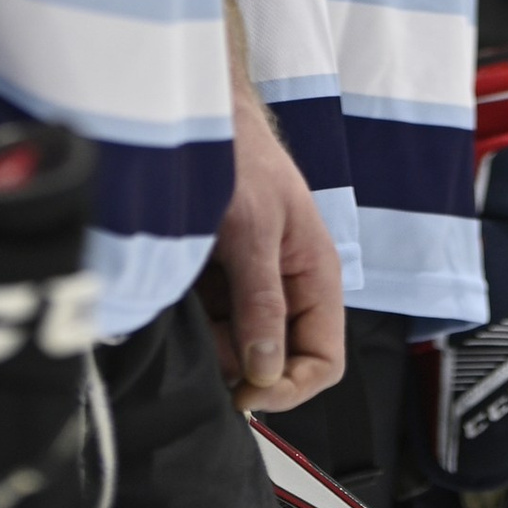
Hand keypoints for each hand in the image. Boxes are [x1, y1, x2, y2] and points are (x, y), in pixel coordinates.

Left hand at [204, 73, 344, 413]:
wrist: (201, 116)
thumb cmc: (241, 157)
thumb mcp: (253, 230)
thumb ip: (262, 302)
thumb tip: (265, 372)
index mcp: (317, 276)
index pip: (324, 361)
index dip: (291, 387)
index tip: (248, 391)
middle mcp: (291, 287)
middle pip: (279, 361)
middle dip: (242, 362)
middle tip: (206, 336)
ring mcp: (256, 286)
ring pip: (241, 347)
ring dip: (214, 339)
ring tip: (191, 299)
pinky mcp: (224, 280)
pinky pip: (215, 323)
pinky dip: (197, 320)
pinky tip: (183, 290)